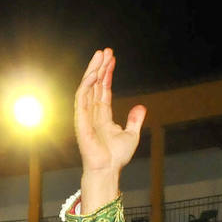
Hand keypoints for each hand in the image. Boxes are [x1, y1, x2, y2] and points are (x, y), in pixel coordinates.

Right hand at [75, 49, 145, 206]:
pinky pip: (81, 98)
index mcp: (102, 116)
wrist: (108, 170)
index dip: (107, 74)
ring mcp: (85, 116)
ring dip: (92, 71)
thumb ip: (134, 120)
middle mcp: (92, 113)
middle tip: (105, 50)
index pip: (103, 89)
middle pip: (94, 84)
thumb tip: (142, 106)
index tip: (111, 58)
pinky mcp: (80, 120)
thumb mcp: (131, 135)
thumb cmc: (116, 158)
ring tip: (99, 56)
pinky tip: (94, 74)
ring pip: (87, 88)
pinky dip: (87, 85)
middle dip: (99, 67)